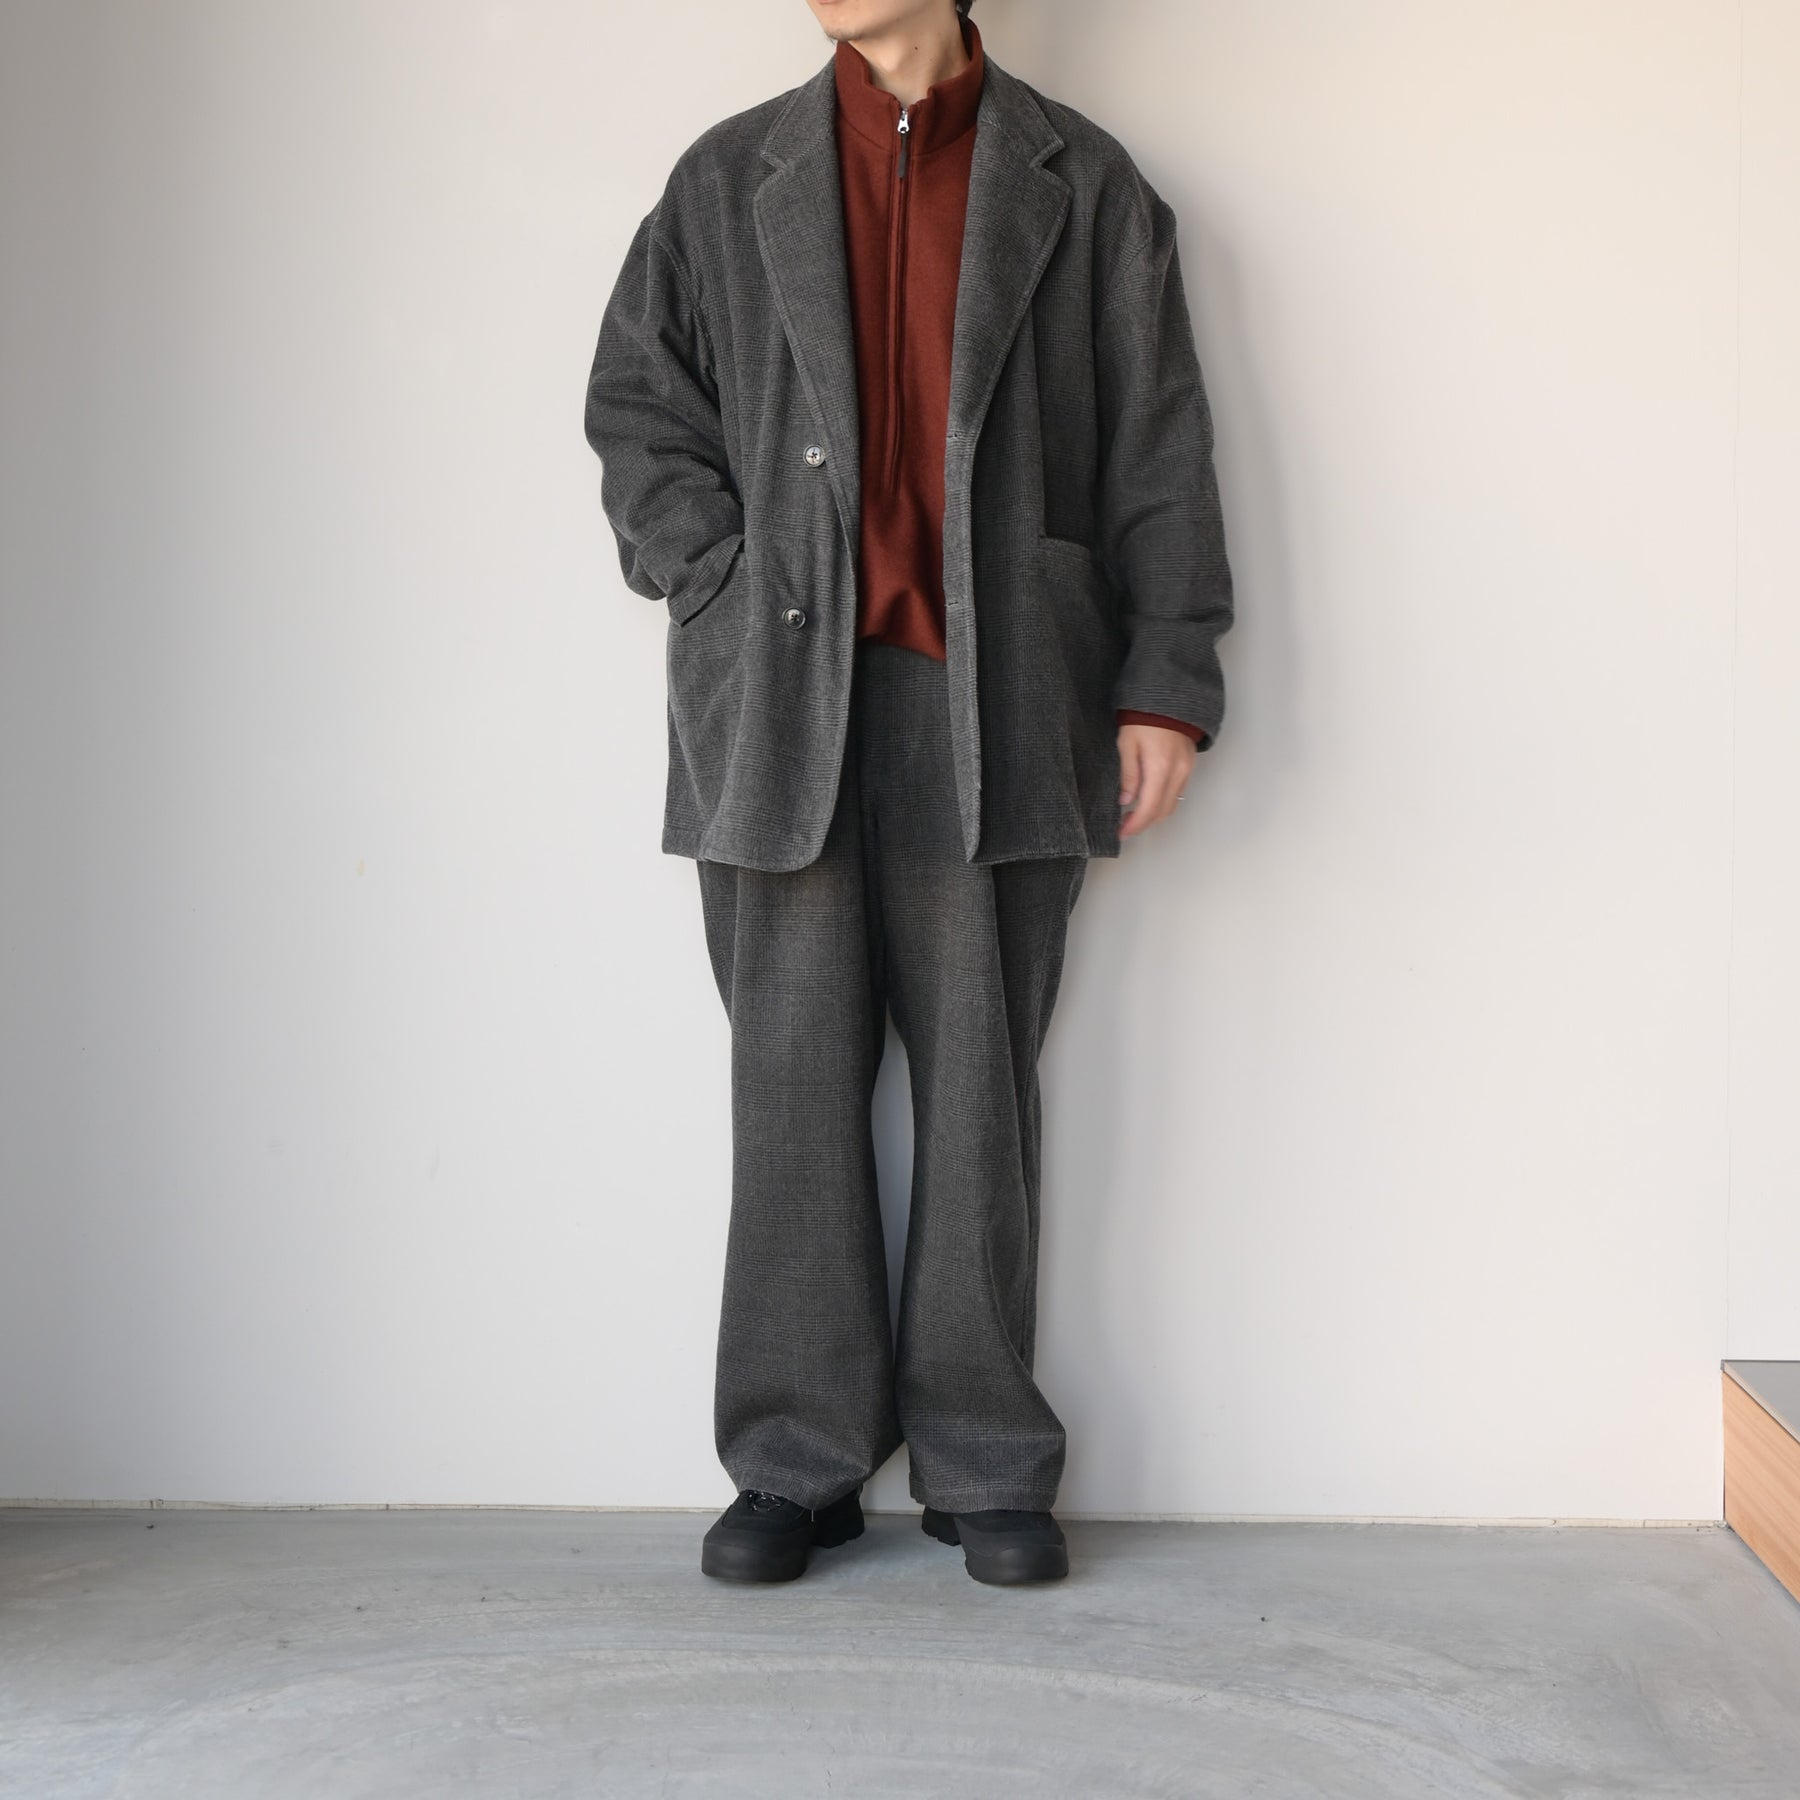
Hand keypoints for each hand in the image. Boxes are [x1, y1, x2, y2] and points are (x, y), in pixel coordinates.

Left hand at [1117, 723, 1195, 838]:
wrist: (1168, 697)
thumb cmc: (1142, 718)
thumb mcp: (1127, 744)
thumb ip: (1128, 775)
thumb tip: (1126, 801)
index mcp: (1160, 768)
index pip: (1149, 808)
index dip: (1135, 825)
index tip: (1121, 833)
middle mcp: (1178, 773)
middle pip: (1163, 811)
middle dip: (1144, 824)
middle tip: (1125, 827)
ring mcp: (1187, 770)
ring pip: (1172, 804)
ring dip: (1154, 814)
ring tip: (1134, 816)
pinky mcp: (1190, 765)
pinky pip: (1178, 792)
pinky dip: (1163, 801)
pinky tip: (1148, 799)